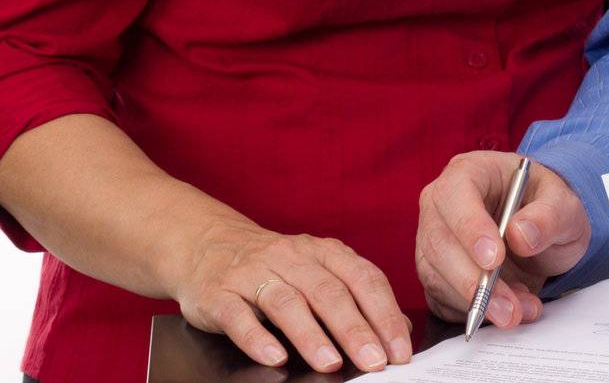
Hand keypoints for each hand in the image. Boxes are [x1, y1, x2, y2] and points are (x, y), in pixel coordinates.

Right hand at [163, 215, 412, 371]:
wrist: (208, 245)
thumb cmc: (276, 268)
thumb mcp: (317, 272)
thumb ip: (355, 296)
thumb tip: (397, 331)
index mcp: (323, 252)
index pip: (362, 279)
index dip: (384, 313)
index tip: (400, 349)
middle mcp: (292, 258)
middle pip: (328, 292)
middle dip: (355, 329)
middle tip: (374, 361)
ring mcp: (254, 274)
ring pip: (287, 302)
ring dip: (311, 335)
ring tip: (331, 364)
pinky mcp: (220, 294)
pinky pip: (239, 316)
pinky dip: (258, 338)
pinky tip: (274, 358)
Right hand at [416, 152, 589, 326]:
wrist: (542, 231)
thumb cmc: (547, 207)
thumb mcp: (564, 205)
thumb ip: (548, 216)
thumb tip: (520, 235)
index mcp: (469, 172)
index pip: (456, 194)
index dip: (470, 228)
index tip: (494, 260)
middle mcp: (442, 205)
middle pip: (440, 243)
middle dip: (474, 282)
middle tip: (509, 308)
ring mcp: (433, 241)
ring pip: (439, 277)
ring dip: (478, 303)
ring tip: (519, 311)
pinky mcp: (437, 275)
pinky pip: (444, 299)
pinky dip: (475, 312)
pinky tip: (508, 310)